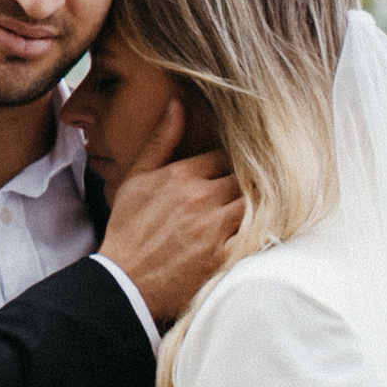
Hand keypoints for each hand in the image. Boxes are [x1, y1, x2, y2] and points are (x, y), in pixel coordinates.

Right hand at [98, 100, 244, 325]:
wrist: (124, 282)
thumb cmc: (128, 230)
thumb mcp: (137, 179)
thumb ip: (160, 141)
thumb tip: (177, 104)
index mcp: (182, 174)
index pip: (227, 154)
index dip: (234, 161)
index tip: (238, 168)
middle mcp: (201, 196)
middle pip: (246, 176)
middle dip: (250, 180)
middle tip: (256, 186)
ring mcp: (214, 227)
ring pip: (257, 202)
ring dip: (260, 204)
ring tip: (263, 208)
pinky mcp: (224, 256)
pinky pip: (257, 235)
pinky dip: (263, 230)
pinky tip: (263, 230)